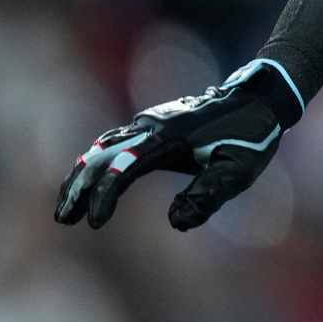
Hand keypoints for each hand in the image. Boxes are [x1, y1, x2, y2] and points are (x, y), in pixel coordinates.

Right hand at [54, 59, 303, 230]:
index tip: (96, 223)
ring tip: (67, 208)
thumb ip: (208, 195)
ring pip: (102, 147)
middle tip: (64, 220)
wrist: (258, 99)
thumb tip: (175, 221)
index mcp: (169, 137)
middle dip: (79, 188)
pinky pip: (114, 142)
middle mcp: (152, 125)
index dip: (104, 196)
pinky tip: (89, 179)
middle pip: (101, 155)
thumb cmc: (252, 137)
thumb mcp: (239, 171)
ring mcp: (150, 122)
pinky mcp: (153, 124)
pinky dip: (96, 162)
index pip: (123, 167)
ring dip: (81, 176)